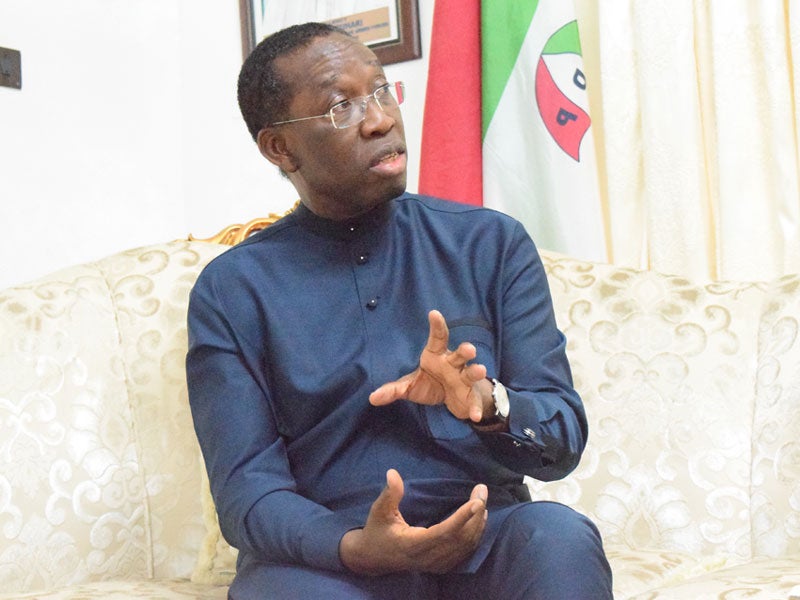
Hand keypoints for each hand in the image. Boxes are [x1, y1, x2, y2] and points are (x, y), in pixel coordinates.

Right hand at [339, 469, 487, 574]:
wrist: (374, 558)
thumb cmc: (377, 531)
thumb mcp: (379, 511)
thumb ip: (389, 493)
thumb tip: (392, 473)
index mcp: (412, 544)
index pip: (443, 532)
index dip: (462, 518)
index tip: (477, 502)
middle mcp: (427, 557)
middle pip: (460, 538)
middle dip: (475, 514)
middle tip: (482, 490)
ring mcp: (435, 564)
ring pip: (465, 547)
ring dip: (478, 524)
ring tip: (482, 501)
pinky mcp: (441, 566)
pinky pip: (464, 553)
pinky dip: (475, 536)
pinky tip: (479, 520)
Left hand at [369, 310, 491, 421]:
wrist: (453, 399)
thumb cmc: (430, 383)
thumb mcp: (410, 386)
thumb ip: (393, 390)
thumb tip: (372, 397)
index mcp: (437, 356)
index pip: (438, 338)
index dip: (437, 326)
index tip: (434, 313)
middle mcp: (453, 364)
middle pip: (460, 355)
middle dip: (465, 351)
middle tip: (469, 348)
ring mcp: (464, 380)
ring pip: (471, 373)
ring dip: (475, 372)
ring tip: (480, 370)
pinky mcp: (471, 397)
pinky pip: (474, 402)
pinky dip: (475, 408)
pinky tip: (475, 416)